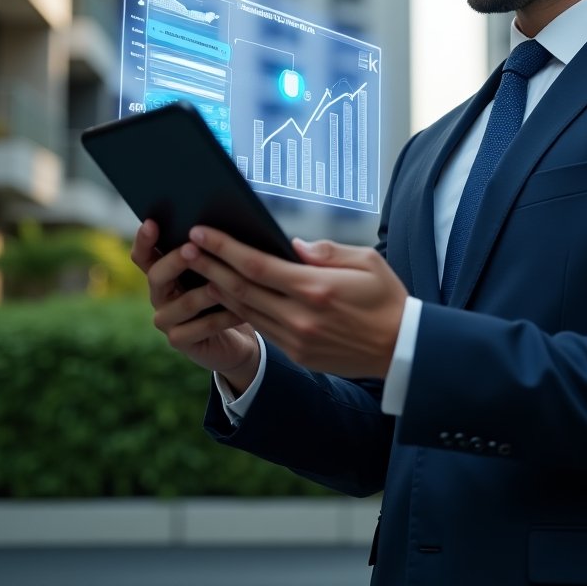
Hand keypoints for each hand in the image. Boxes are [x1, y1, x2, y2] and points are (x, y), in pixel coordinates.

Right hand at [130, 220, 260, 392]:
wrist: (236, 338)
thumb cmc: (228, 294)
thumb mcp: (219, 270)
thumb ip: (212, 252)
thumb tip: (222, 226)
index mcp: (163, 273)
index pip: (144, 255)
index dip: (144, 240)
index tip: (152, 222)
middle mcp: (159, 296)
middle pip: (157, 276)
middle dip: (175, 261)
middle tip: (192, 249)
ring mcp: (167, 321)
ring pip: (184, 303)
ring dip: (208, 291)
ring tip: (228, 281)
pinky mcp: (181, 341)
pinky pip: (202, 326)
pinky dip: (224, 317)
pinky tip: (242, 310)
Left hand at [180, 227, 408, 379]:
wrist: (402, 348)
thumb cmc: (387, 297)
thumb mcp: (366, 261)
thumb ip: (326, 252)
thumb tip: (292, 246)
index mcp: (316, 289)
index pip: (257, 265)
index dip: (224, 248)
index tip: (201, 232)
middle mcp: (300, 317)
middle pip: (241, 288)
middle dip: (209, 265)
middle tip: (184, 248)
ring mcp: (297, 339)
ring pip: (246, 311)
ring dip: (218, 288)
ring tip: (198, 268)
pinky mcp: (298, 354)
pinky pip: (261, 328)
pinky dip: (240, 309)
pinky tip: (228, 294)